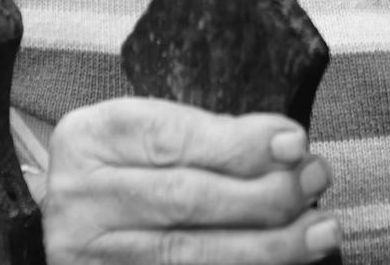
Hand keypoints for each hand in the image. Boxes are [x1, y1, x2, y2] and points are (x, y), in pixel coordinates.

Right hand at [42, 97, 339, 263]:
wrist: (71, 226)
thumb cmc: (125, 172)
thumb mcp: (150, 135)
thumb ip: (211, 138)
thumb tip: (288, 150)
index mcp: (91, 137)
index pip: (173, 138)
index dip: (240, 143)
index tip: (295, 143)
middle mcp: (81, 197)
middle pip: (185, 199)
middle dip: (264, 194)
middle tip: (316, 183)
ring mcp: (88, 254)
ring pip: (188, 253)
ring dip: (266, 245)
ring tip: (318, 233)